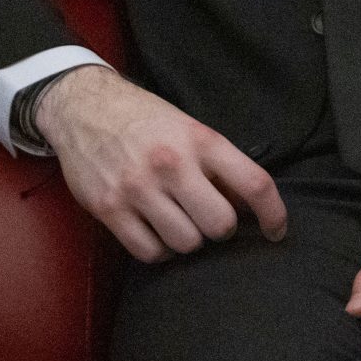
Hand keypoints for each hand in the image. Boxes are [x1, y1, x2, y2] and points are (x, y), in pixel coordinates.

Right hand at [38, 65, 287, 261]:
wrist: (84, 107)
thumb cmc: (146, 121)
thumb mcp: (191, 129)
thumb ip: (220, 165)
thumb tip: (250, 207)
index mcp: (201, 141)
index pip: (254, 184)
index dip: (274, 215)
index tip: (277, 231)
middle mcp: (172, 164)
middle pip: (220, 225)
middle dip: (221, 229)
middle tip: (208, 217)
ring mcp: (138, 188)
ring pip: (186, 243)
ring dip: (189, 240)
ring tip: (179, 221)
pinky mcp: (109, 208)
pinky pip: (150, 252)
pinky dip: (159, 250)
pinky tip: (156, 231)